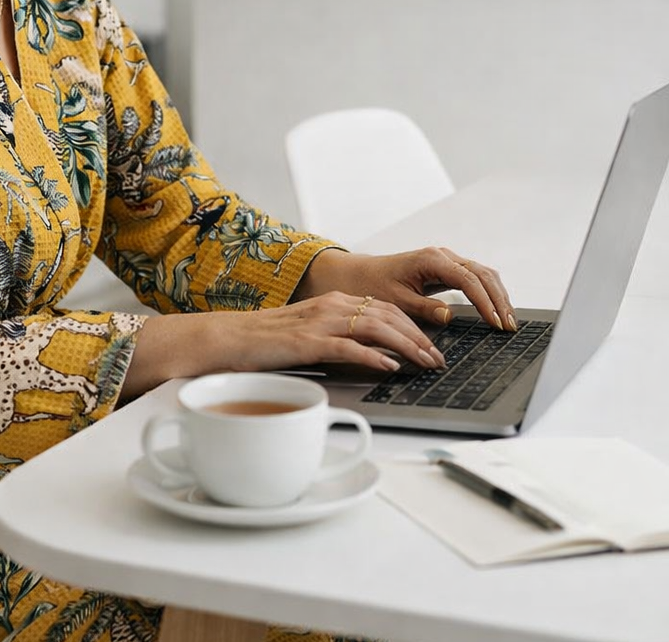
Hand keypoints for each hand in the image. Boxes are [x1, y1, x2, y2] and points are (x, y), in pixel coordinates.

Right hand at [224, 292, 447, 373]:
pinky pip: (348, 347)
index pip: (385, 308)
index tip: (431, 345)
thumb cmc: (267, 340)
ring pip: (375, 328)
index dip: (413, 327)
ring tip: (425, 363)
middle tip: (438, 358)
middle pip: (388, 316)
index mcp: (333, 301)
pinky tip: (390, 367)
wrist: (230, 337)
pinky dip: (373, 356)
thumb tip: (372, 353)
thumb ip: (339, 336)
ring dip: (406, 346)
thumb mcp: (310, 331)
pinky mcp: (307, 342)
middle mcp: (331, 306)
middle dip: (419, 337)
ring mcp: (320, 323)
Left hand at [294, 247, 514, 331]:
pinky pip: (474, 277)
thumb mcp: (395, 301)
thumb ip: (423, 308)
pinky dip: (488, 292)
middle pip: (483, 274)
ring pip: (482, 273)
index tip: (496, 324)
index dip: (486, 303)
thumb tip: (449, 315)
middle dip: (500, 299)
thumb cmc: (372, 286)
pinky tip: (495, 310)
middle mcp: (441, 255)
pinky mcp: (445, 268)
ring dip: (498, 295)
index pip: (469, 280)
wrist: (357, 275)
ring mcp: (445, 260)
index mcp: (431, 260)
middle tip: (510, 326)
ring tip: (508, 321)